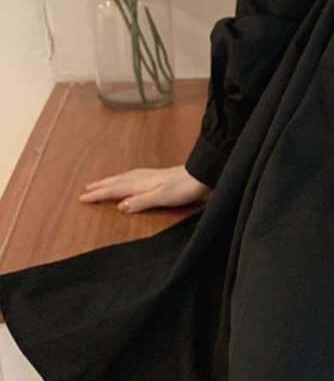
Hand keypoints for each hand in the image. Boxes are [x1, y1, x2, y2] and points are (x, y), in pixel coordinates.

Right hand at [78, 164, 211, 212]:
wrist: (202, 174)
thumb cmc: (184, 188)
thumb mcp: (162, 197)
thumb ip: (141, 201)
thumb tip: (120, 206)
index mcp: (142, 184)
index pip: (116, 189)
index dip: (99, 194)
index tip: (83, 198)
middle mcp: (144, 177)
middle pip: (118, 181)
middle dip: (101, 186)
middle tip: (86, 189)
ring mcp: (152, 175)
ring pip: (125, 177)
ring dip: (111, 180)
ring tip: (101, 182)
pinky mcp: (160, 175)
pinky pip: (135, 175)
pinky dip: (125, 177)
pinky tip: (129, 178)